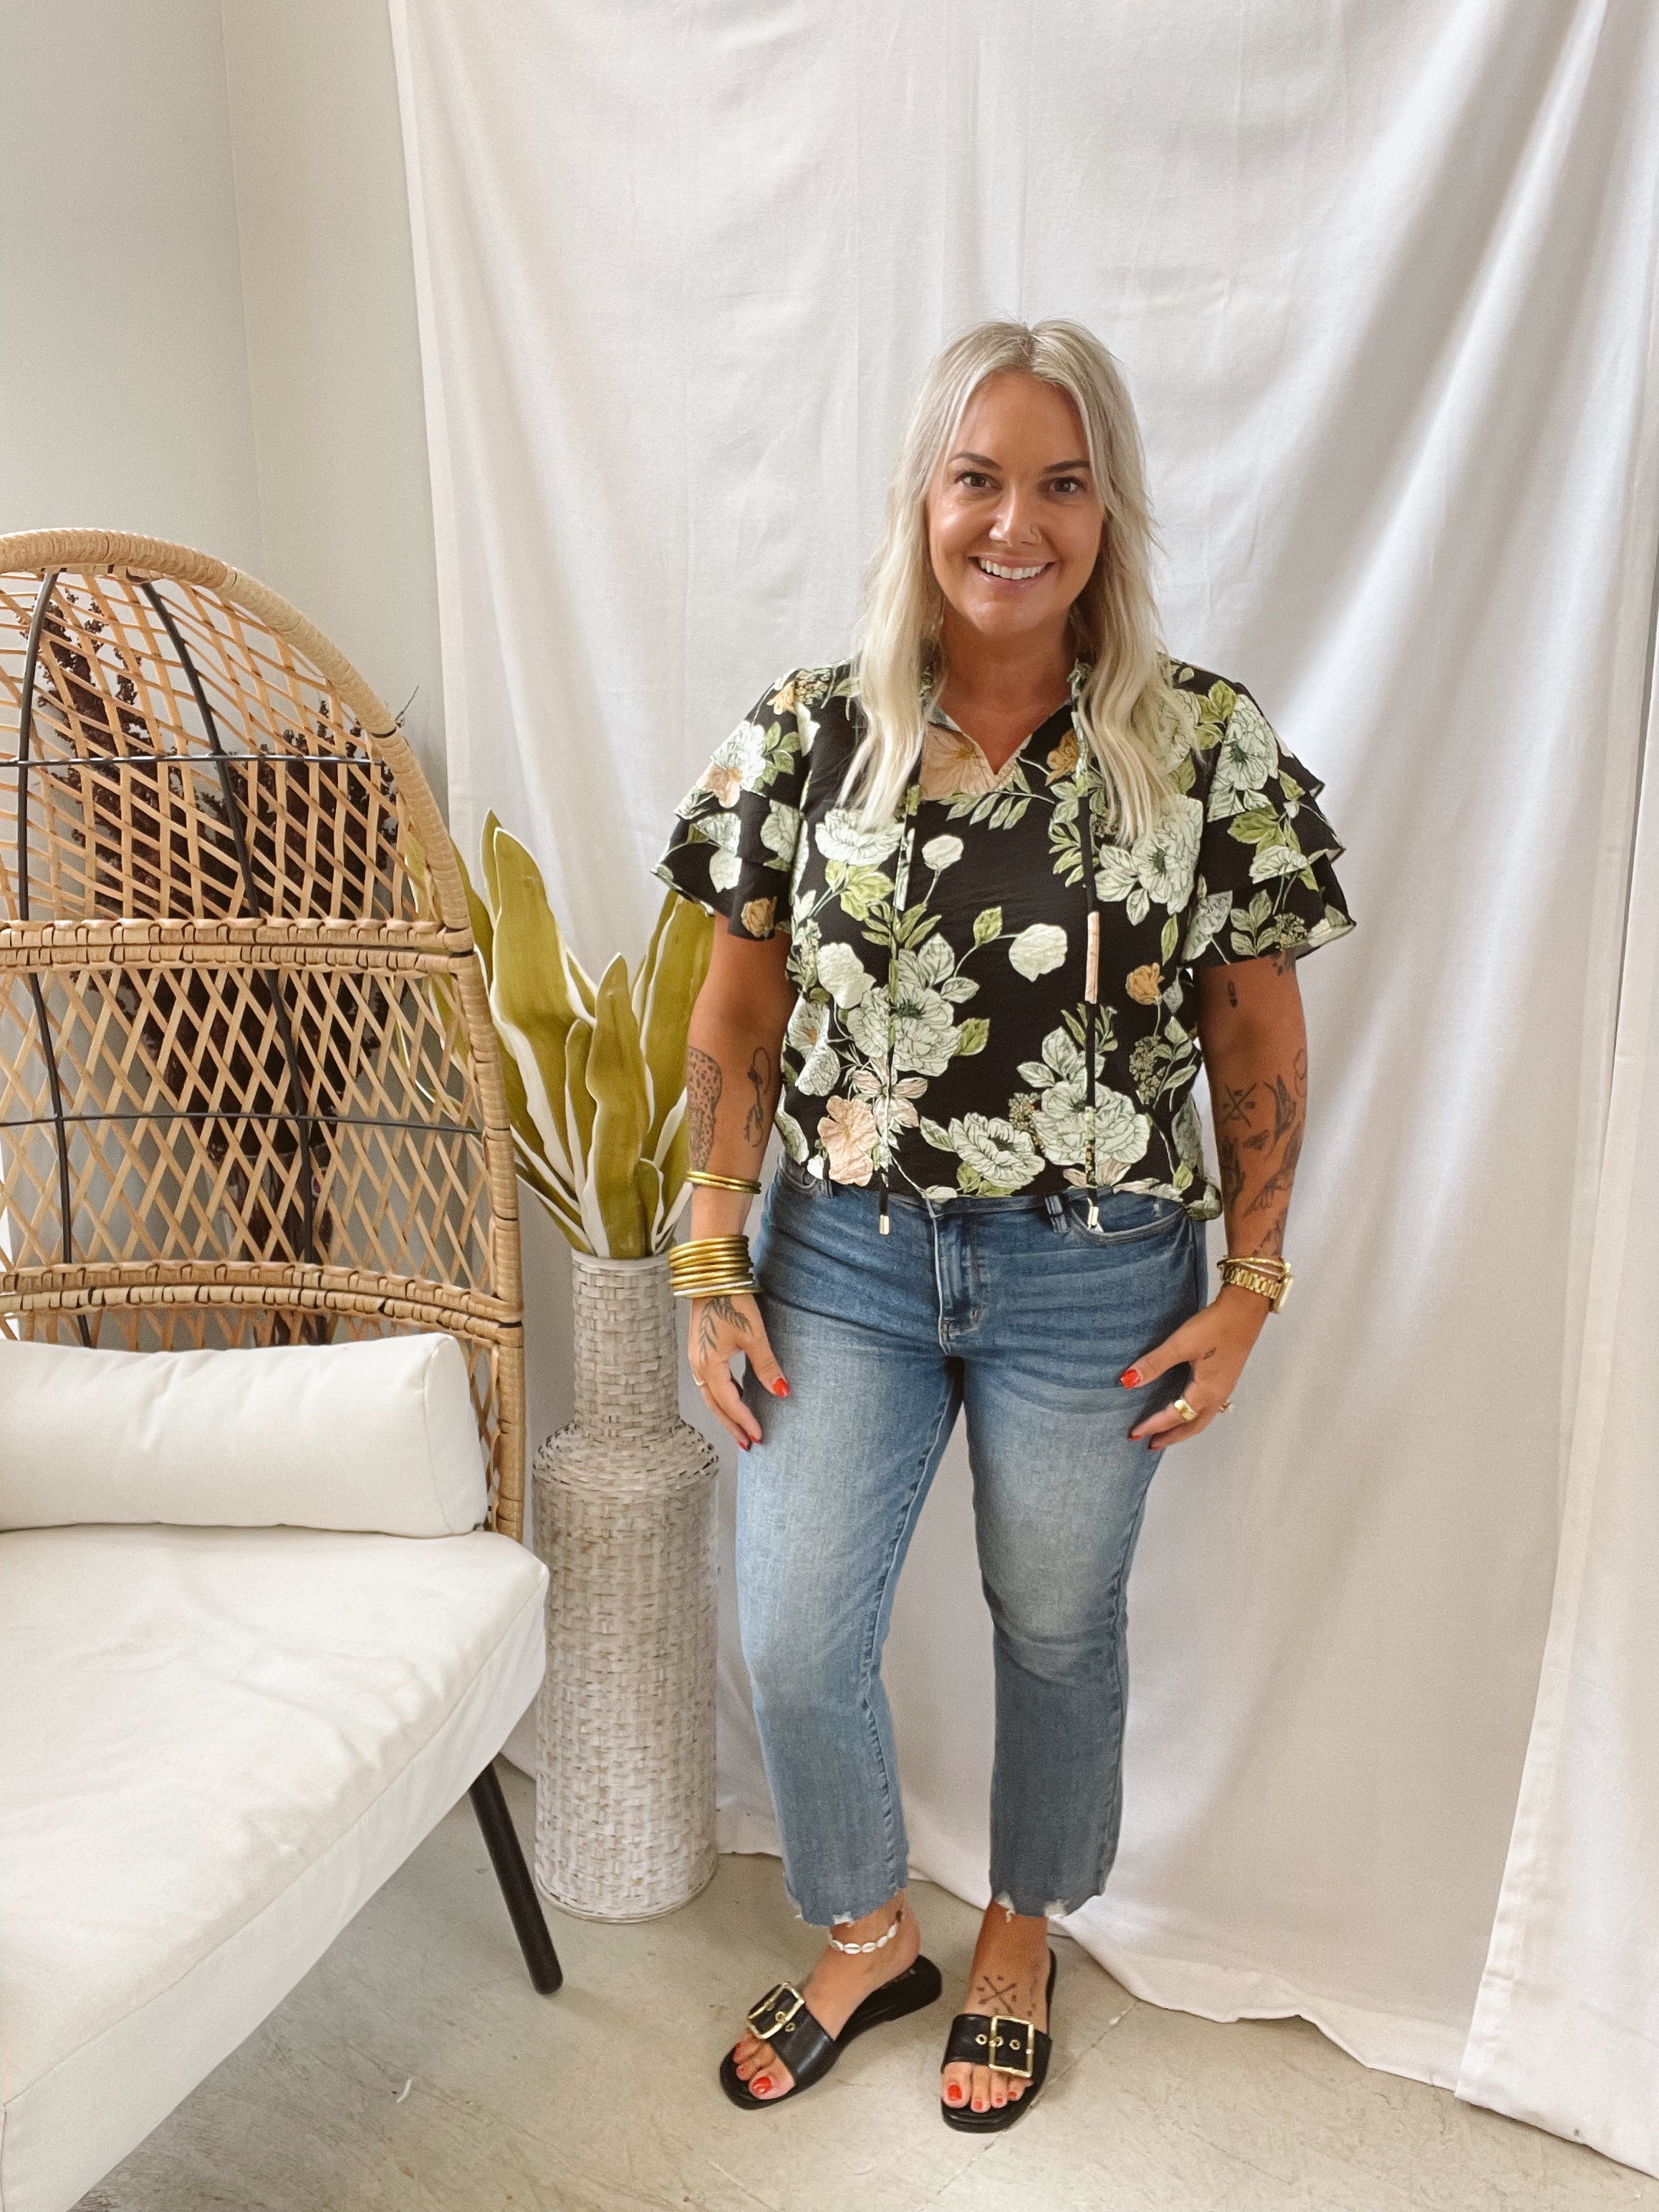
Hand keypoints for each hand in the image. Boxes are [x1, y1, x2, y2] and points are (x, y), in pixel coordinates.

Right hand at [688, 1292, 788, 1449]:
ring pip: (712, 1395)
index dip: (744, 1421)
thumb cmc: (731, 1302)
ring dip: (727, 1413)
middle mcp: (699, 1366)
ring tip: (743, 1428)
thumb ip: (766, 1366)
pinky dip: (724, 1396)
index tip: (759, 1437)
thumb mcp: (754, 1336)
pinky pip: (711, 1382)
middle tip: (749, 1444)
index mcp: (709, 1366)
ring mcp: (697, 1358)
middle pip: (716, 1405)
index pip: (729, 1403)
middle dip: (733, 1425)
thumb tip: (782, 1392)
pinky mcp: (702, 1350)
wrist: (712, 1276)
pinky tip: (737, 1398)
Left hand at [1121, 1288, 1267, 1449]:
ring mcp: (1224, 1387)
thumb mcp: (1181, 1344)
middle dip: (1172, 1436)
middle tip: (1151, 1443)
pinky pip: (1209, 1407)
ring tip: (1166, 1432)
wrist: (1246, 1309)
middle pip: (1193, 1425)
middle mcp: (1217, 1395)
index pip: (1175, 1415)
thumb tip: (1128, 1381)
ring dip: (1184, 1428)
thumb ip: (1155, 1363)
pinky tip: (1187, 1407)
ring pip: (1202, 1418)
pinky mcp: (1226, 1377)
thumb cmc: (1215, 1326)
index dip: (1154, 1424)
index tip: (1134, 1432)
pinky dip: (1194, 1415)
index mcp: (1206, 1391)